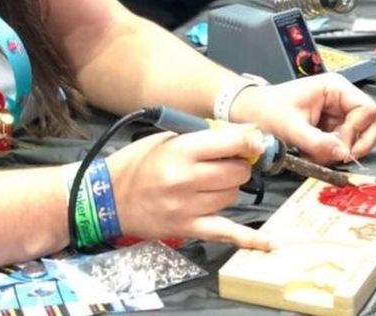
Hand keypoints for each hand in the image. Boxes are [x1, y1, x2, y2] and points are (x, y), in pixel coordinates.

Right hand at [106, 126, 272, 249]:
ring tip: (209, 184)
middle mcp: (187, 180)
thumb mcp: (167, 138)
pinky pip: (225, 233)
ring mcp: (188, 207)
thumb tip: (246, 134)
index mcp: (181, 151)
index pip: (232, 143)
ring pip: (232, 196)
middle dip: (237, 165)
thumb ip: (205, 136)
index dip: (248, 141)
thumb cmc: (137, 162)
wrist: (106, 197)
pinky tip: (269, 242)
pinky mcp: (188, 229)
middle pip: (237, 172)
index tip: (252, 141)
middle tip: (224, 163)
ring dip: (229, 189)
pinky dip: (249, 239)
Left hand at [230, 72, 375, 163]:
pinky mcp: (330, 125)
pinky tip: (315, 154)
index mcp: (335, 87)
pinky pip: (343, 142)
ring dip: (343, 150)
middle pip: (369, 122)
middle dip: (357, 143)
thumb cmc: (266, 110)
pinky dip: (333, 152)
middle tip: (339, 157)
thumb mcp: (291, 128)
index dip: (358, 131)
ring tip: (320, 155)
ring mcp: (337, 112)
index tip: (340, 148)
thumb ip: (318, 143)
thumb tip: (343, 154)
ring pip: (358, 135)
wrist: (249, 111)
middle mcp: (340, 97)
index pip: (367, 109)